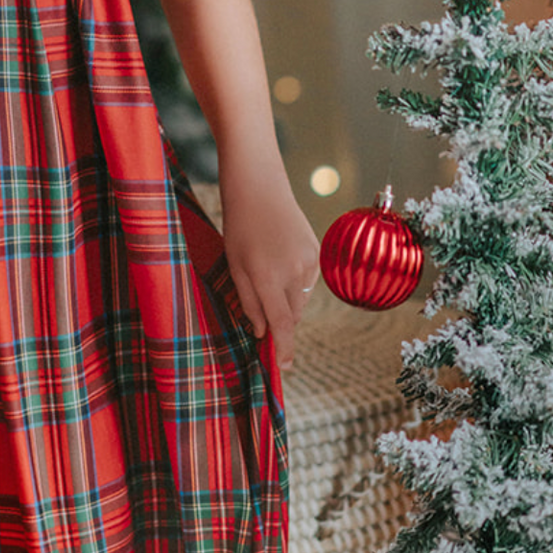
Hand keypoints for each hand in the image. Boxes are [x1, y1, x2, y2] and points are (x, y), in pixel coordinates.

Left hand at [218, 167, 320, 367]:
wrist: (259, 186)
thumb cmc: (239, 226)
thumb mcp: (235, 266)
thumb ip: (249, 302)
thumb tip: (262, 332)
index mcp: (268, 278)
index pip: (282, 325)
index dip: (283, 348)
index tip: (282, 366)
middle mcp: (294, 272)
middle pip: (292, 314)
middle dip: (279, 320)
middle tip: (260, 311)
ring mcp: (310, 262)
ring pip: (300, 299)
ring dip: (286, 300)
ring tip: (266, 271)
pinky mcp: (317, 252)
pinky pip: (307, 281)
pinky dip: (294, 281)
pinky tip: (279, 259)